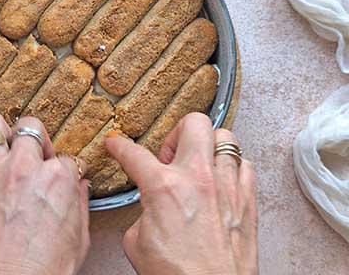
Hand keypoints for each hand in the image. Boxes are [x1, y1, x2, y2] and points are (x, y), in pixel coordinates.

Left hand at [0, 113, 90, 274]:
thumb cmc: (45, 268)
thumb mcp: (79, 237)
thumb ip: (81, 203)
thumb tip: (80, 186)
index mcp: (58, 177)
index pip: (65, 158)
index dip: (62, 170)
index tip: (57, 179)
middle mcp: (25, 166)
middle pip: (31, 127)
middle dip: (35, 139)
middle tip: (32, 156)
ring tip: (0, 146)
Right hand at [106, 113, 257, 274]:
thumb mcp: (136, 242)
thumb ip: (143, 213)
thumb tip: (151, 209)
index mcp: (164, 187)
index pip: (134, 153)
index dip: (119, 146)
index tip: (117, 144)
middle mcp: (199, 179)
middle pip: (193, 123)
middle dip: (175, 133)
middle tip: (168, 155)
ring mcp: (227, 186)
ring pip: (225, 137)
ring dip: (207, 147)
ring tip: (197, 164)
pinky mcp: (248, 200)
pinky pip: (245, 164)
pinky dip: (232, 167)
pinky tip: (221, 181)